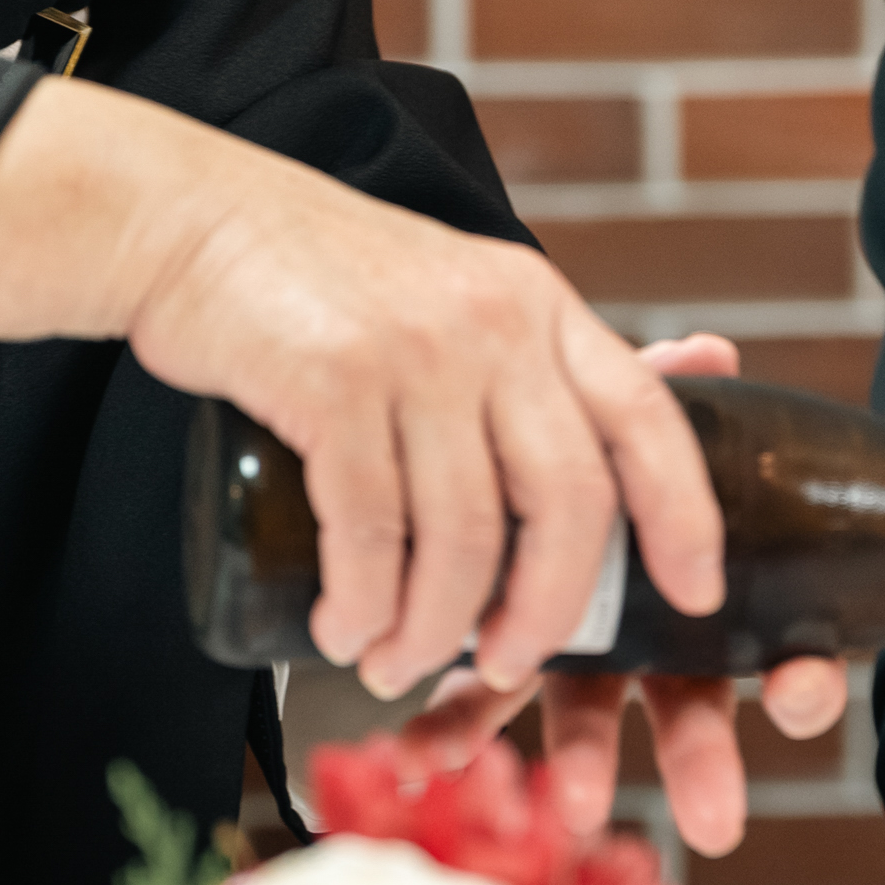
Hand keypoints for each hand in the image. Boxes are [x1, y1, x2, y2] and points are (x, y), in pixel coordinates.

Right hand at [0, 81, 724, 697]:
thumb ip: (517, 368)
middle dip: (545, 610)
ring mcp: (418, 348)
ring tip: (393, 661)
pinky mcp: (335, 379)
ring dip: (432, 627)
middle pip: (566, 500)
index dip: (685, 516)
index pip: (648, 418)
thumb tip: (611, 450)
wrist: (189, 218)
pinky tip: (344, 631)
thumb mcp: (449, 297)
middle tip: (504, 666)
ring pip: (463, 533)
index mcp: (540, 305)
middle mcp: (496, 321)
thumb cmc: (318, 280)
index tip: (695, 596)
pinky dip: (362, 603)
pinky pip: (371, 529)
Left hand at [402, 335, 852, 853]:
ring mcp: (563, 660)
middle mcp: (640, 639)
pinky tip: (417, 764)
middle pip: (688, 704)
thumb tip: (707, 350)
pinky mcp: (484, 664)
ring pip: (584, 719)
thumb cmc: (581, 454)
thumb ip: (656, 397)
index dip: (798, 675)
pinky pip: (471, 707)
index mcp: (689, 590)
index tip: (802, 695)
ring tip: (575, 805)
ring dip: (580, 762)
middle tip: (717, 823)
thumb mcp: (617, 420)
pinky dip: (445, 738)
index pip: (767, 643)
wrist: (474, 450)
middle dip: (703, 761)